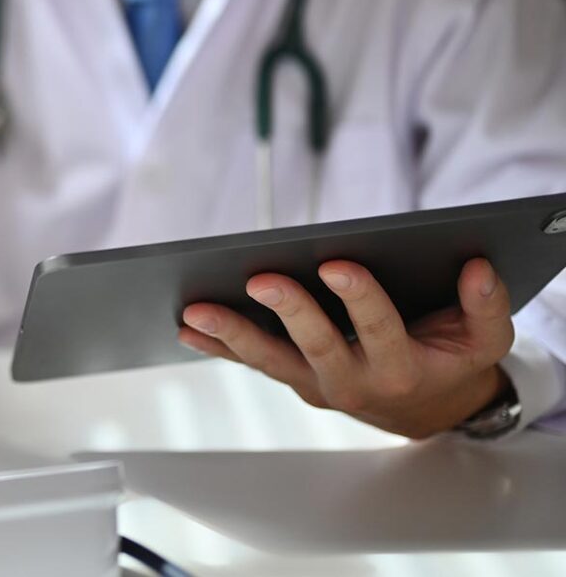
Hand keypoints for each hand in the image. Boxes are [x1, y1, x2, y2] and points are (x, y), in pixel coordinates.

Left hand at [178, 258, 513, 438]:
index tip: (337, 263)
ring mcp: (318, 384)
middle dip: (288, 311)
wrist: (429, 408)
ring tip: (194, 311)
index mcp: (402, 367)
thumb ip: (485, 305)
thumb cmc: (449, 360)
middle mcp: (354, 381)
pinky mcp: (294, 378)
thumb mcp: (483, 339)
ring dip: (230, 335)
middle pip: (316, 345)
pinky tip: (187, 327)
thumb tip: (477, 267)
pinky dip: (218, 347)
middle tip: (259, 279)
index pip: (379, 327)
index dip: (359, 296)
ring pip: (271, 360)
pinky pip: (252, 363)